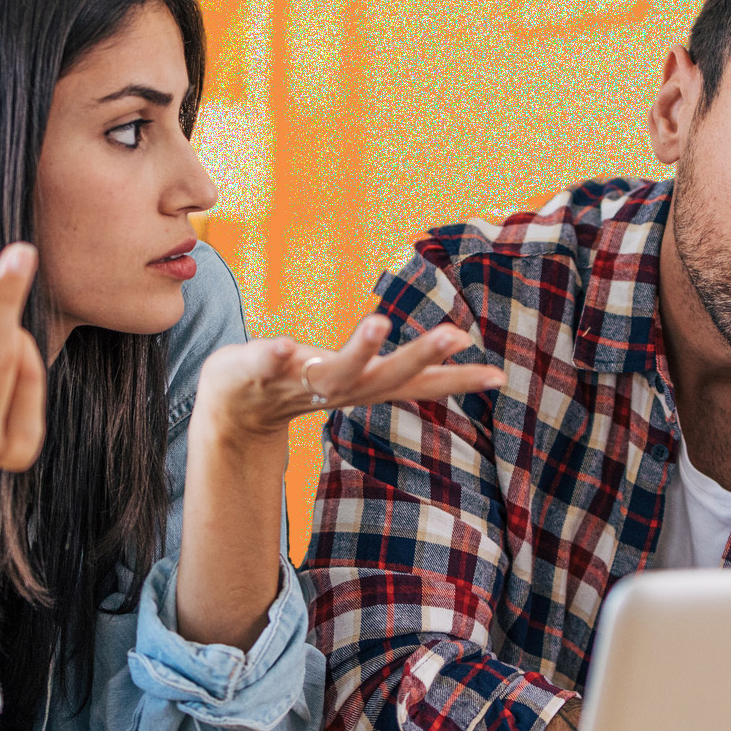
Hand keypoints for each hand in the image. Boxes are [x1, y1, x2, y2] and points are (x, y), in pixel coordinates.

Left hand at [196, 314, 506, 439]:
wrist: (233, 409)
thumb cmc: (302, 383)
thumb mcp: (358, 378)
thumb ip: (401, 370)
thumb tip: (460, 345)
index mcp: (365, 385)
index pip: (419, 385)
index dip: (457, 380)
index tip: (497, 376)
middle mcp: (342, 388)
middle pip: (388, 376)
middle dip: (422, 354)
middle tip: (457, 334)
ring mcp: (301, 383)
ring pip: (336, 370)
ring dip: (359, 349)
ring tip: (379, 321)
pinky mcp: (260, 372)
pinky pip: (269, 365)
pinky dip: (277, 356)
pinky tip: (287, 345)